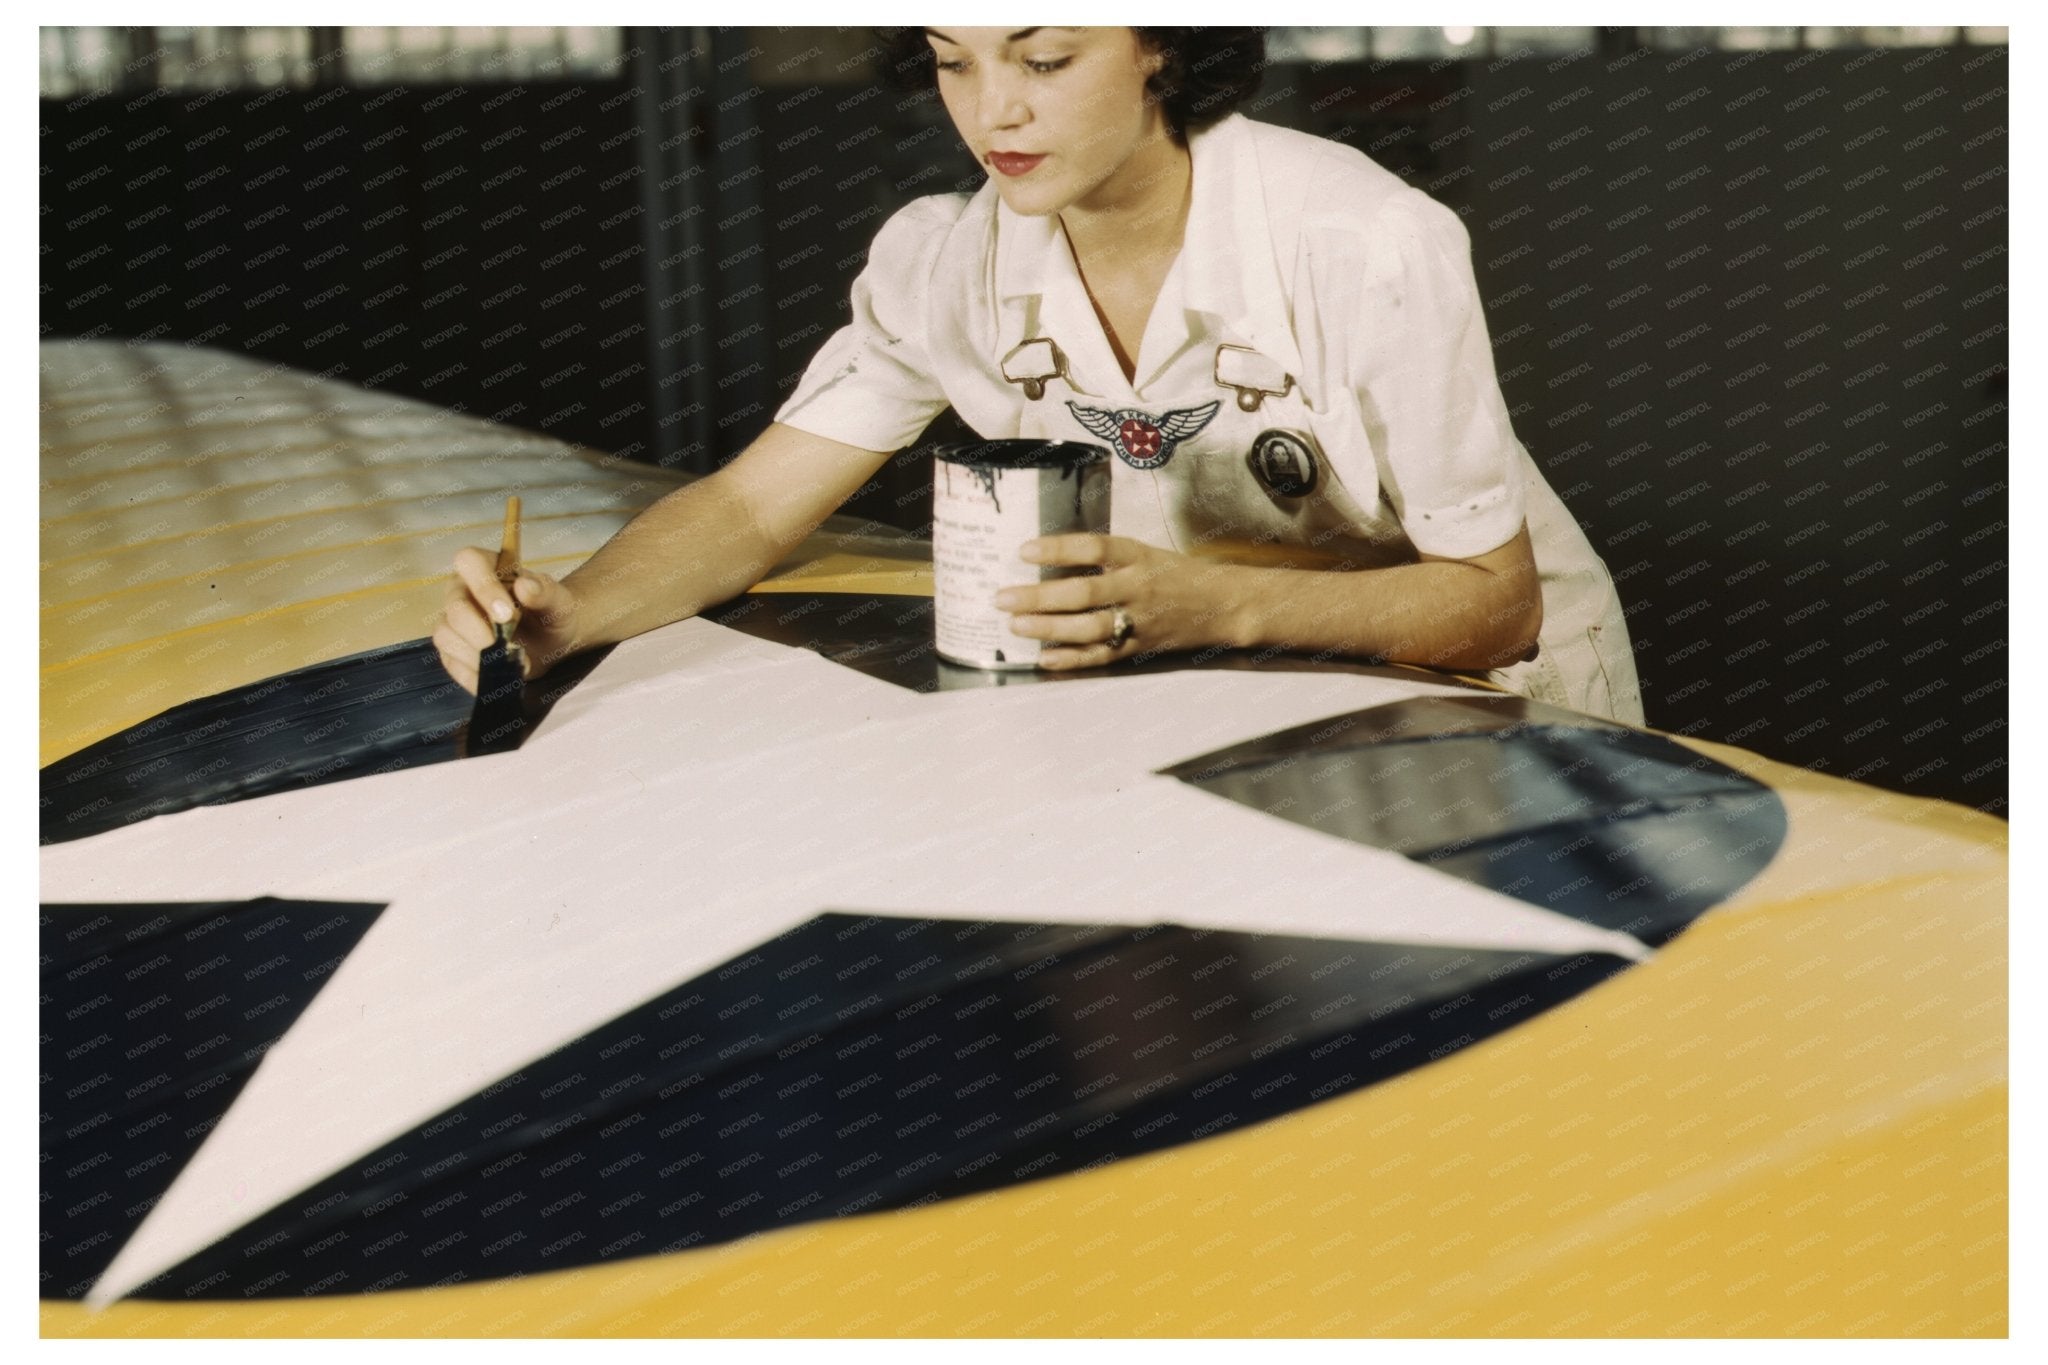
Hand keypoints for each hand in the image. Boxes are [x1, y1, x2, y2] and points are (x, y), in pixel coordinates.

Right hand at [432, 547, 581, 694]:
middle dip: (478, 629)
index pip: (469, 561)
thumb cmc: (551, 611)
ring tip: (508, 663)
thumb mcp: (558, 600)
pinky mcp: (453, 651)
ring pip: (445, 635)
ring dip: (476, 655)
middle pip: (454, 606)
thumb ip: (544, 591)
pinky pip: (451, 663)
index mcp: (486, 567)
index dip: (484, 587)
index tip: (507, 613)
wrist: (553, 640)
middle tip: (506, 645)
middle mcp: (462, 591)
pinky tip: (497, 677)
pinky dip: (473, 675)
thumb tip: (524, 585)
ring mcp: (453, 622)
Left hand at [994, 534, 1240, 670]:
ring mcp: (1140, 619)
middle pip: (1084, 592)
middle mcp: (1139, 587)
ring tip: (1016, 625)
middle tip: (1003, 598)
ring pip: (1089, 627)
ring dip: (1049, 628)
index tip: (1023, 550)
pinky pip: (1102, 655)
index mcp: (1138, 556)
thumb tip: (1046, 558)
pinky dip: (1072, 659)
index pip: (1095, 548)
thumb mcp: (1144, 554)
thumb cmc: (1174, 574)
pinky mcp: (1141, 647)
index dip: (1059, 549)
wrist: (1222, 605)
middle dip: (1040, 597)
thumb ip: (1104, 558)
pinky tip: (1045, 658)